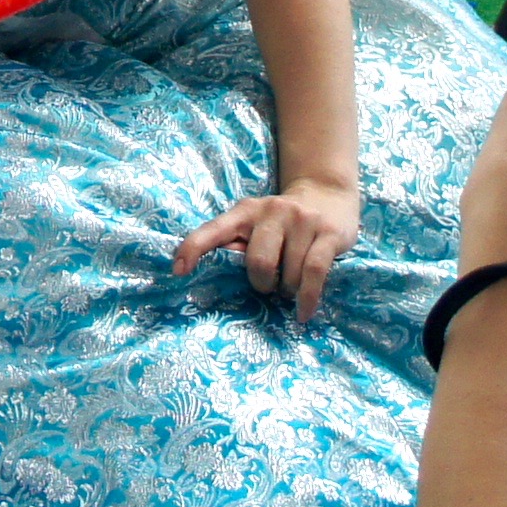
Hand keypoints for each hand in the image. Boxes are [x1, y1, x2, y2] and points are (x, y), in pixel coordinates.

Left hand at [172, 174, 364, 320]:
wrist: (328, 193)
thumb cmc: (282, 221)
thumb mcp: (255, 225)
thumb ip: (236, 245)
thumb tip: (213, 278)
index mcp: (245, 211)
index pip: (213, 230)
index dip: (193, 248)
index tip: (179, 272)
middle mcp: (272, 211)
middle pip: (258, 262)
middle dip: (262, 284)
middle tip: (270, 286)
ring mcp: (302, 221)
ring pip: (289, 272)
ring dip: (288, 291)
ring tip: (290, 288)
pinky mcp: (328, 233)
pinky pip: (314, 273)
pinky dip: (307, 298)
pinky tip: (303, 312)